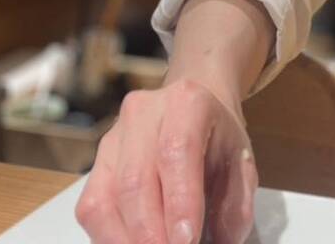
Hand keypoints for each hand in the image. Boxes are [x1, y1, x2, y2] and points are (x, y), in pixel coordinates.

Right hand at [76, 78, 257, 243]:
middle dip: (151, 233)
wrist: (193, 110)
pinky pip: (91, 208)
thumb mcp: (242, 164)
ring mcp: (113, 139)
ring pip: (105, 198)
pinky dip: (109, 237)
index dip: (179, 203)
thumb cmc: (217, 138)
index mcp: (186, 104)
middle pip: (135, 180)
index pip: (176, 153)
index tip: (186, 241)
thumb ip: (236, 203)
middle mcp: (142, 115)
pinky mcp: (95, 164)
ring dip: (127, 239)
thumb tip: (221, 240)